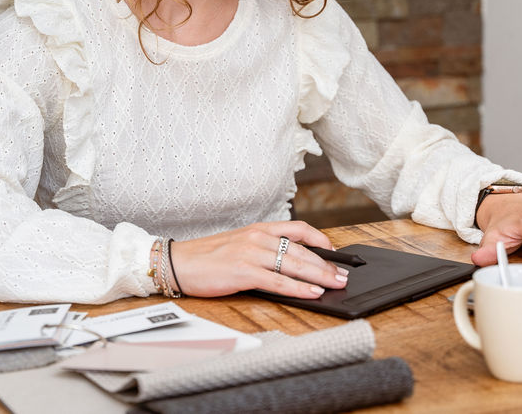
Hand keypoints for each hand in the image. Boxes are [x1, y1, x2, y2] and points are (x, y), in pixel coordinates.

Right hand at [169, 221, 349, 298]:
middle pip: (302, 250)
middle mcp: (258, 238)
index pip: (297, 229)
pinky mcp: (244, 272)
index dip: (320, 240)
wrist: (177, 262)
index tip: (334, 251)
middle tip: (344, 275)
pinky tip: (312, 292)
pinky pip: (278, 281)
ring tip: (336, 284)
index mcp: (258, 229)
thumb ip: (263, 250)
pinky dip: (299, 288)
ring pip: (295, 264)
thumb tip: (289, 264)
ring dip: (320, 276)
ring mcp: (251, 254)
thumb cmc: (206, 257)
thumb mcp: (238, 245)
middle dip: (327, 264)